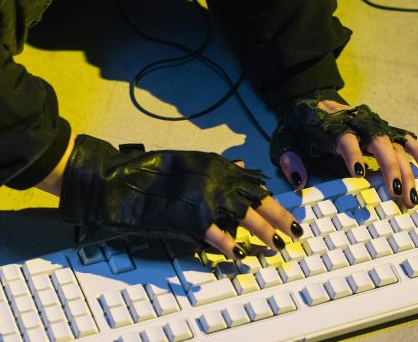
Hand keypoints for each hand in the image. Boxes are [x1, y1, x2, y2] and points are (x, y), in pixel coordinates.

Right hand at [58, 135, 301, 259]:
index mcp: (216, 165)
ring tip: (277, 245)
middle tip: (296, 231)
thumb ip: (217, 167)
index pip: (253, 183)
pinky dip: (231, 248)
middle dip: (280, 217)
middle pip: (258, 200)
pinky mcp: (194, 218)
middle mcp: (217, 179)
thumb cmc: (149, 170)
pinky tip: (240, 256)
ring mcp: (207, 199)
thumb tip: (243, 168)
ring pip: (246, 217)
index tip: (285, 210)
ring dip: (264, 232)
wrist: (120, 182)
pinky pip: (219, 236)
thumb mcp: (189, 161)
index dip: (271, 199)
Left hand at [270, 97, 417, 207]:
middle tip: (397, 192)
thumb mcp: (284, 141)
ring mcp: (372, 126)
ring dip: (407, 169)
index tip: (360, 173)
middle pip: (379, 143)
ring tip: (412, 197)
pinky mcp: (381, 129)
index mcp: (331, 126)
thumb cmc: (298, 128)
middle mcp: (357, 124)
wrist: (310, 102)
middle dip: (390, 167)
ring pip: (394, 145)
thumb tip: (298, 180)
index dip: (354, 154)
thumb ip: (289, 159)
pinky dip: (417, 151)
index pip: (345, 138)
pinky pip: (403, 138)